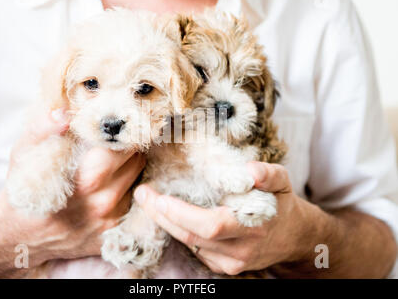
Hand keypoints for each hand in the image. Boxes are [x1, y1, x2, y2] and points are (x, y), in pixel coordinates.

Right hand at [0, 108, 144, 274]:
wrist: (18, 235)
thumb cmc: (23, 189)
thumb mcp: (23, 154)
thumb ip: (42, 129)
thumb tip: (65, 113)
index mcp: (85, 180)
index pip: (122, 149)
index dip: (122, 135)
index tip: (117, 128)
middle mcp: (102, 203)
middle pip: (136, 162)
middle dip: (128, 148)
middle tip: (116, 142)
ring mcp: (109, 220)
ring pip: (137, 181)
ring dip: (129, 168)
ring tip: (111, 163)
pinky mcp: (111, 232)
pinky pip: (131, 202)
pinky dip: (124, 190)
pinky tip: (108, 185)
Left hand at [133, 162, 311, 274]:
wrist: (293, 238)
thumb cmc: (282, 204)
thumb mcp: (282, 182)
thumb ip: (268, 174)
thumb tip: (250, 170)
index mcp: (253, 226)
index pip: (210, 226)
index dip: (182, 214)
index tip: (158, 196)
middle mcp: (240, 250)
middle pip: (192, 236)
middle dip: (162, 216)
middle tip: (143, 194)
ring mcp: (232, 262)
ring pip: (189, 243)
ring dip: (166, 223)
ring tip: (149, 201)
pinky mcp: (225, 267)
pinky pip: (195, 249)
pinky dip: (180, 231)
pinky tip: (169, 215)